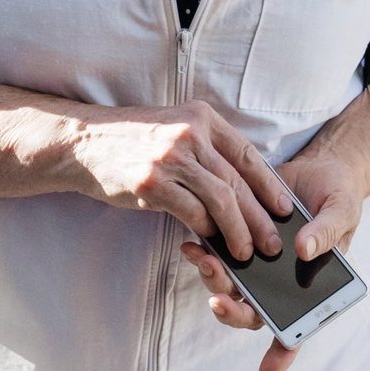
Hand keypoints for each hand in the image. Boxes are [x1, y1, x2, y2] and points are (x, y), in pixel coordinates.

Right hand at [67, 102, 286, 262]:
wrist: (84, 143)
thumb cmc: (134, 141)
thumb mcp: (175, 129)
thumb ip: (207, 150)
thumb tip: (243, 188)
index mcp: (202, 118)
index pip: (248, 155)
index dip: (270, 186)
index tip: (285, 210)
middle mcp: (190, 134)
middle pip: (238, 181)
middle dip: (260, 217)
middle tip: (273, 243)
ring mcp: (170, 158)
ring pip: (221, 200)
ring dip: (238, 231)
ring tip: (247, 252)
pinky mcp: (151, 182)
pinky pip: (191, 212)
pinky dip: (206, 230)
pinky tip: (213, 244)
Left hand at [183, 148, 369, 370]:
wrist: (321, 167)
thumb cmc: (337, 198)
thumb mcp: (342, 211)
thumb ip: (327, 232)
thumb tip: (304, 251)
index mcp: (308, 287)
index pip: (294, 328)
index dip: (281, 354)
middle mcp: (278, 283)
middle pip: (251, 312)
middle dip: (232, 311)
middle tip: (219, 300)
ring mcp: (256, 263)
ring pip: (229, 287)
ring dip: (213, 281)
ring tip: (204, 261)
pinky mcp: (238, 236)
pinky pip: (218, 254)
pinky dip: (203, 254)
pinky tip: (194, 244)